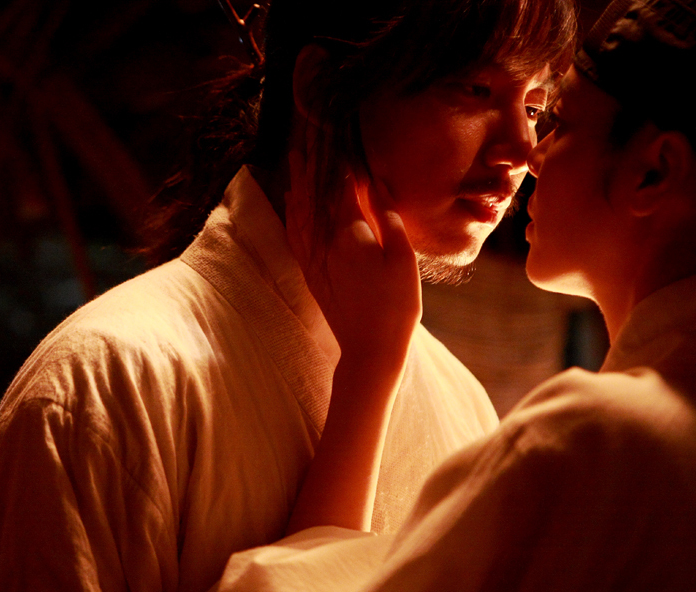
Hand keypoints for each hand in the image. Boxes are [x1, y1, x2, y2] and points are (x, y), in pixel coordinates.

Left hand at [285, 149, 421, 372]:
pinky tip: (291, 205)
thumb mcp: (403, 259)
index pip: (342, 187)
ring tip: (293, 162)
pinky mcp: (312, 274)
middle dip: (310, 167)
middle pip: (315, 195)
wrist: (370, 349)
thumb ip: (388, 219)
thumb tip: (376, 189)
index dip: (339, 162)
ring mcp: (315, 259)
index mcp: (352, 234)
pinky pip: (295, 236)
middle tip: (304, 141)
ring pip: (300, 213)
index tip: (336, 137)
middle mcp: (326, 242)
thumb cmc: (396, 306)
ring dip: (297, 185)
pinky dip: (292, 215)